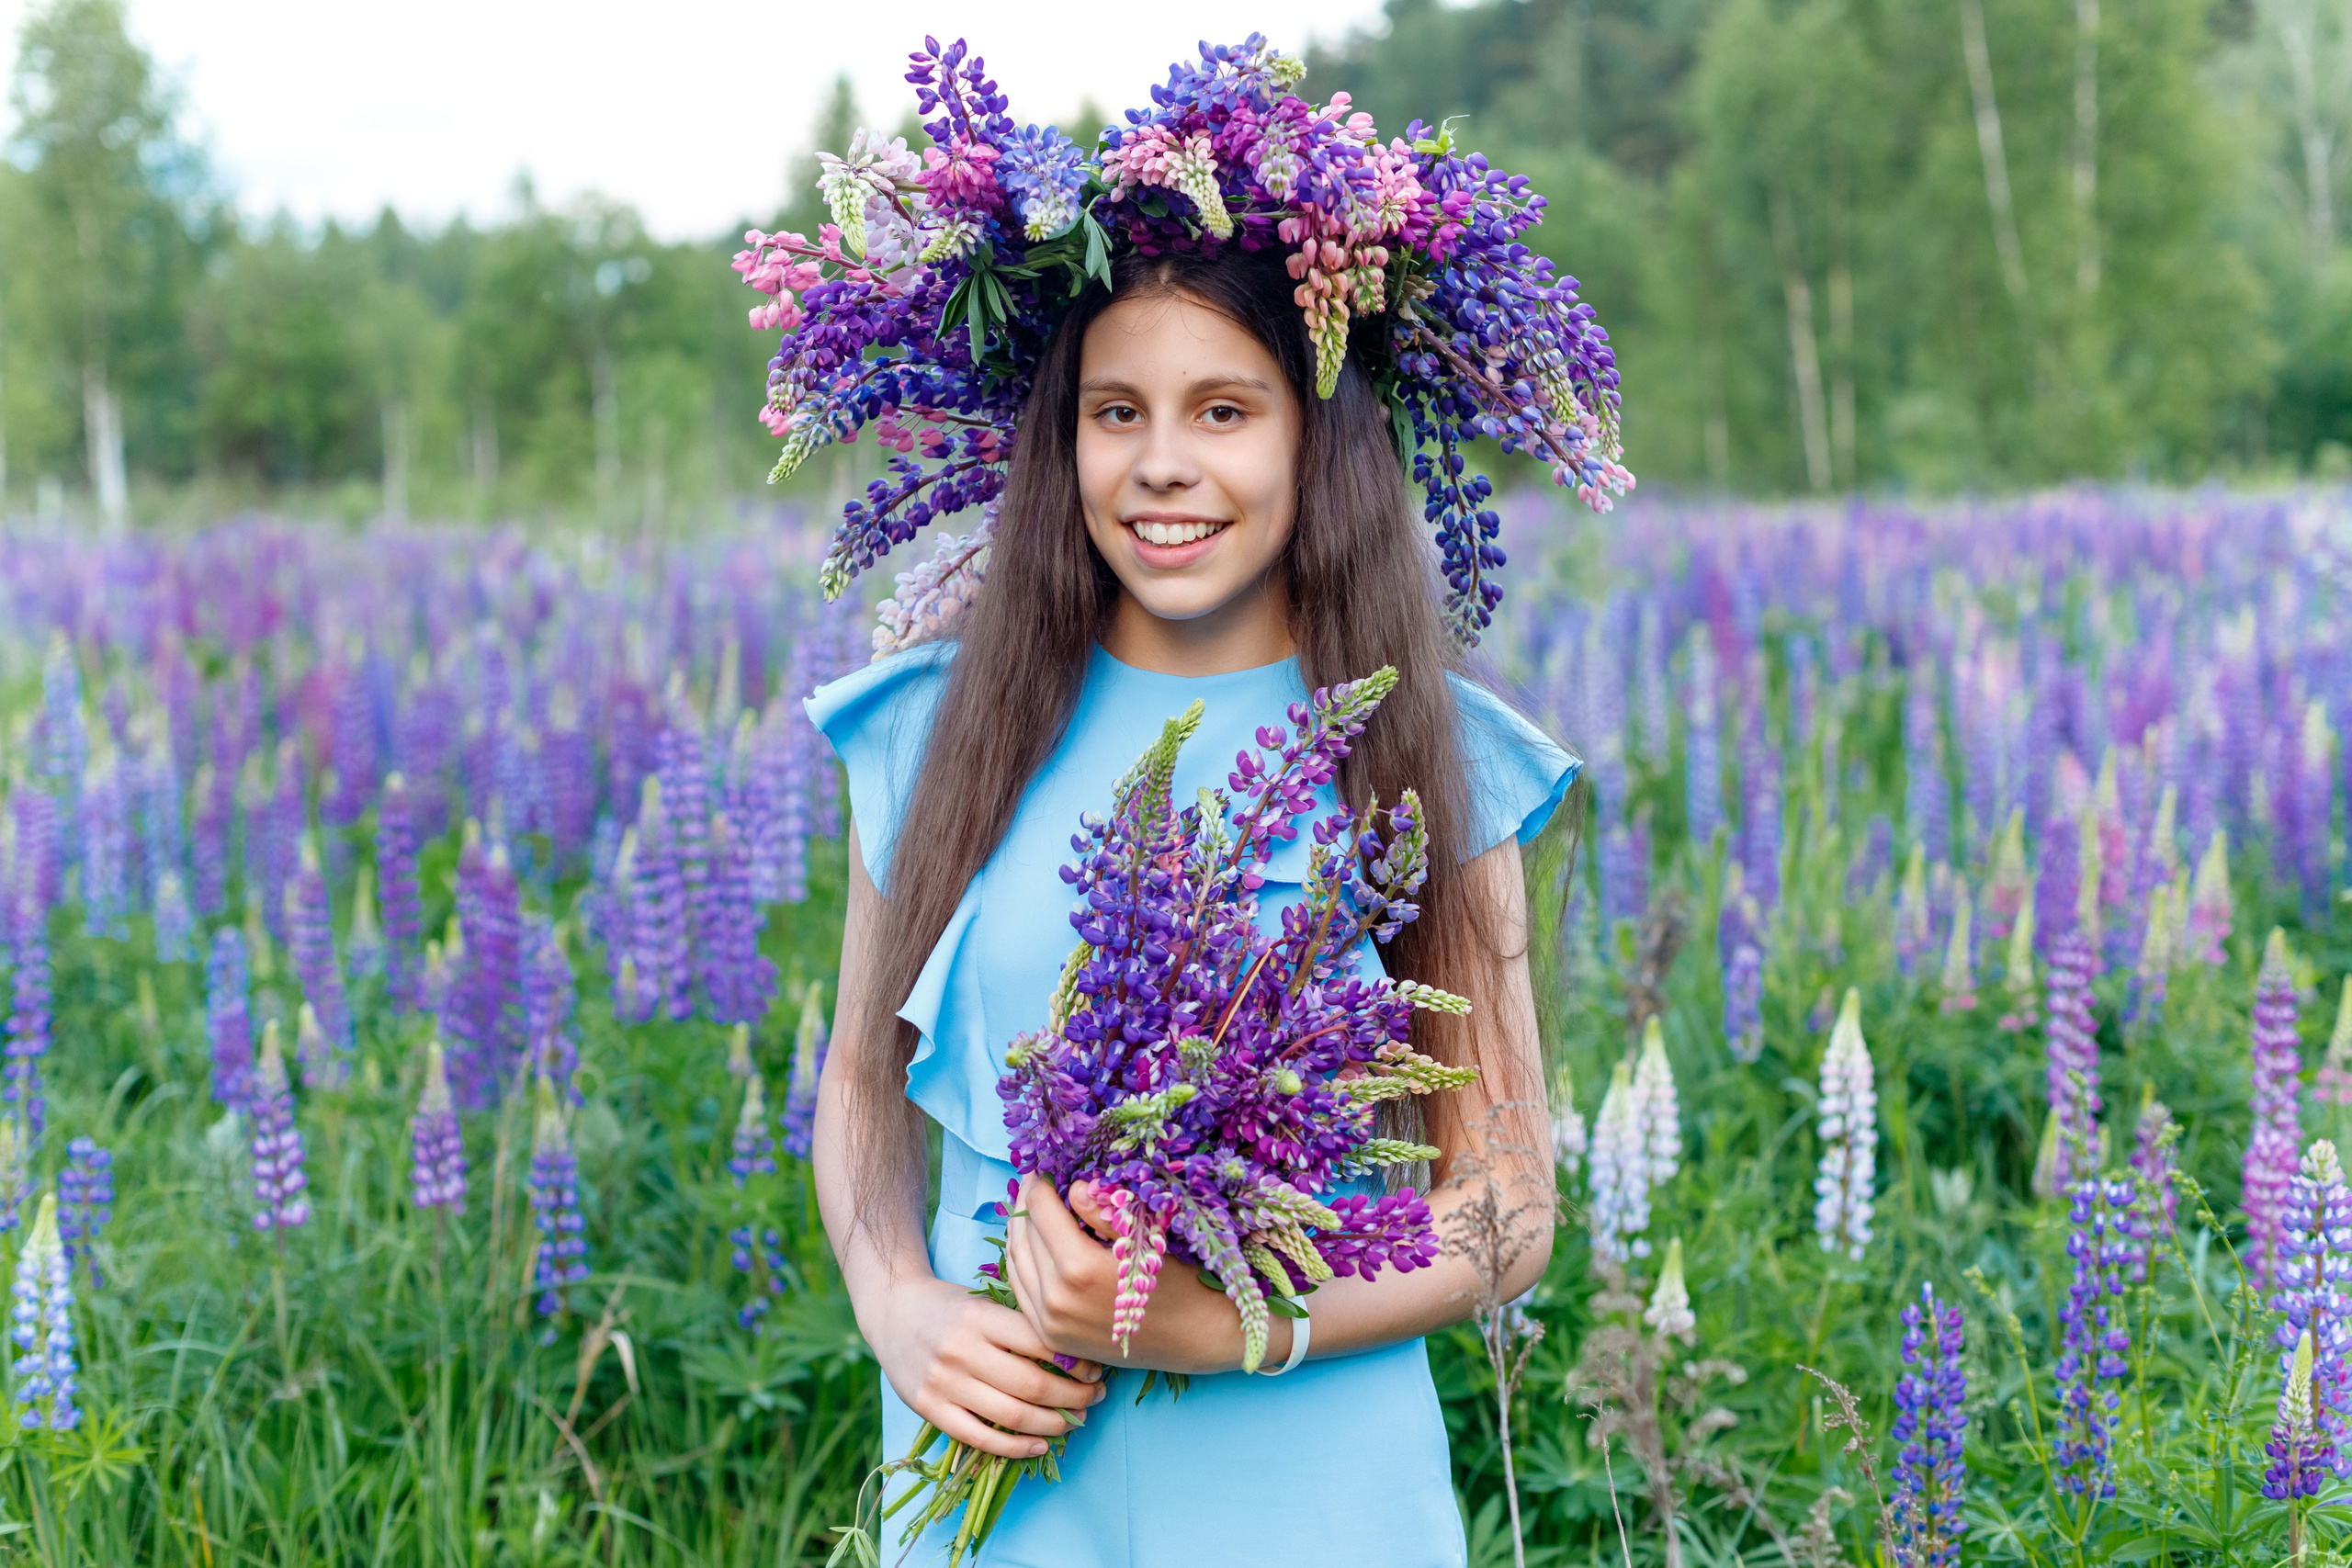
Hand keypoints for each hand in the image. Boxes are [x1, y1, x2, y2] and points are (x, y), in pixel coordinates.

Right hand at [868, 1273, 1106, 1460]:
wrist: (892, 1311)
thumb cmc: (949, 1306)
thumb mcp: (983, 1302)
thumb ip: (1019, 1326)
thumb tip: (1076, 1359)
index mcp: (980, 1316)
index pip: (1039, 1343)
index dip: (1076, 1361)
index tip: (1096, 1368)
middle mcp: (961, 1350)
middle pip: (1032, 1384)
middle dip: (1074, 1396)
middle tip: (1095, 1397)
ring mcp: (944, 1383)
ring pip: (1011, 1415)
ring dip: (1053, 1424)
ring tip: (1074, 1421)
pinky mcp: (930, 1409)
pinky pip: (980, 1438)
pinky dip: (1016, 1447)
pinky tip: (1040, 1445)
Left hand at [1004, 1173, 1287, 1373]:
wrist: (1197, 1336)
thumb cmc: (1180, 1277)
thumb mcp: (1145, 1234)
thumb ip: (1103, 1209)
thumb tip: (1073, 1187)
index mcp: (1079, 1269)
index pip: (1040, 1209)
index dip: (1040, 1180)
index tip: (1046, 1164)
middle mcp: (1056, 1300)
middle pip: (1021, 1234)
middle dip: (1027, 1201)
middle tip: (1037, 1179)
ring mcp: (1050, 1324)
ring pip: (1015, 1263)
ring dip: (1019, 1230)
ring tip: (1032, 1206)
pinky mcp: (1052, 1339)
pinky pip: (1021, 1292)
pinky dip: (1022, 1262)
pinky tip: (1033, 1243)